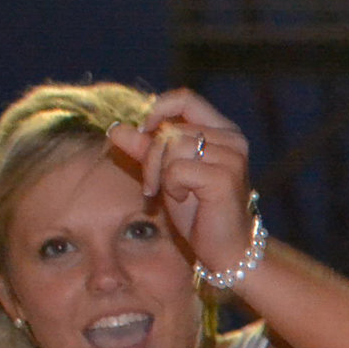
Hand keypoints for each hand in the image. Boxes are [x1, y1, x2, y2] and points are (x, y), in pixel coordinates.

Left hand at [107, 88, 254, 284]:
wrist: (225, 249)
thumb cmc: (200, 212)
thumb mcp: (167, 174)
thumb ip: (146, 149)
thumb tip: (116, 128)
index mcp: (224, 131)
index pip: (185, 98)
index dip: (158, 111)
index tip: (145, 134)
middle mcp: (232, 140)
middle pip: (170, 128)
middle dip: (151, 156)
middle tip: (154, 184)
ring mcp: (232, 158)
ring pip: (172, 146)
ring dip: (159, 173)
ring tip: (171, 192)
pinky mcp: (225, 178)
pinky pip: (177, 169)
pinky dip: (172, 186)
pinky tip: (184, 199)